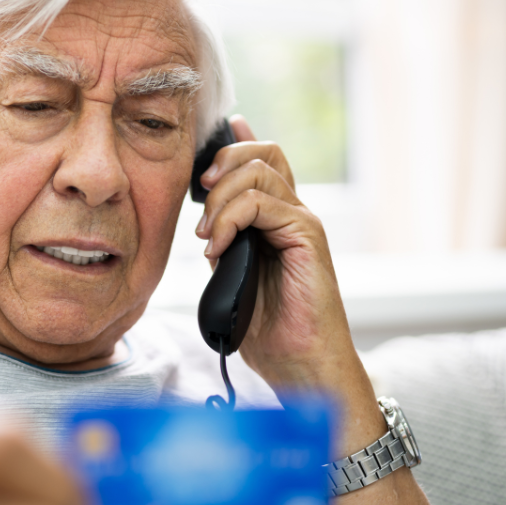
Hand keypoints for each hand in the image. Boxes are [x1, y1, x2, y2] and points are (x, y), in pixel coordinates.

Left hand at [194, 115, 382, 454]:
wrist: (299, 362)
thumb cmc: (268, 328)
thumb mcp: (231, 274)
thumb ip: (222, 240)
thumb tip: (202, 216)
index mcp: (276, 219)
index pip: (261, 160)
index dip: (234, 142)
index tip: (205, 149)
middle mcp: (293, 213)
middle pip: (263, 152)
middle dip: (221, 163)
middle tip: (198, 196)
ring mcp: (302, 221)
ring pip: (259, 171)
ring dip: (219, 198)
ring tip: (206, 235)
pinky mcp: (307, 235)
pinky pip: (263, 203)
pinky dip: (229, 219)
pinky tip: (216, 248)